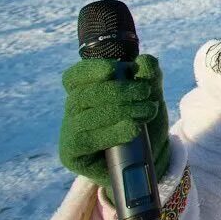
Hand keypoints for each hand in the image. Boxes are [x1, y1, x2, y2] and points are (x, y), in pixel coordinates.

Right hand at [59, 55, 170, 193]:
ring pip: (86, 117)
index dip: (90, 70)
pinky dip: (112, 133)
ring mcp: (70, 132)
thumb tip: (145, 61)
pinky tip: (132, 129)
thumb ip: (149, 78)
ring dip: (121, 111)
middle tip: (146, 93)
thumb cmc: (143, 122)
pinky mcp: (72, 153)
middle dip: (118, 91)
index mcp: (86, 91)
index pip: (76, 77)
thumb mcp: (150, 97)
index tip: (113, 68)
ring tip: (148, 111)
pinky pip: (86, 141)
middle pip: (83, 95)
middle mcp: (74, 110)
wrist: (148, 158)